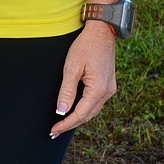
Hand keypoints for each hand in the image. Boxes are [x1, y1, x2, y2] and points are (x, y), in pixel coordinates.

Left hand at [49, 22, 116, 136]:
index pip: (80, 114)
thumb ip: (66, 91)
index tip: (53, 130)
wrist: (102, 31)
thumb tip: (61, 111)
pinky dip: (84, 108)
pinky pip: (96, 102)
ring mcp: (110, 89)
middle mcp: (107, 92)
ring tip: (62, 123)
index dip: (65, 123)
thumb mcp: (72, 67)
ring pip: (92, 110)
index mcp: (99, 89)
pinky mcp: (109, 84)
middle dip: (70, 124)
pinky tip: (74, 109)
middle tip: (54, 131)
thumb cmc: (85, 46)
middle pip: (87, 115)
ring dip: (78, 118)